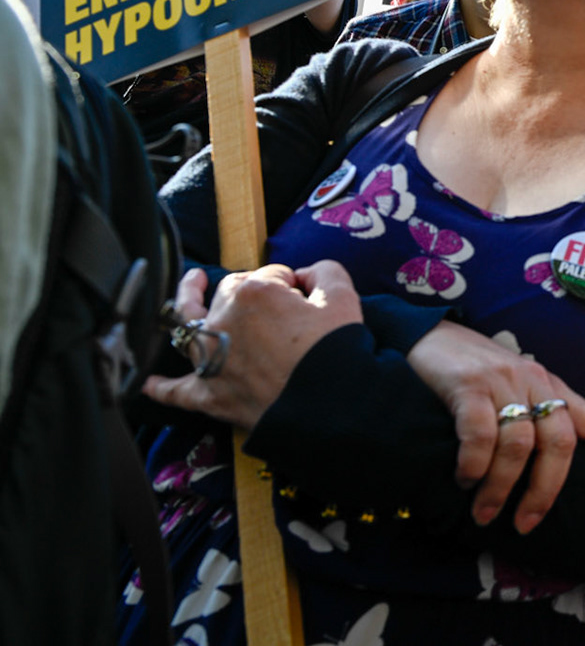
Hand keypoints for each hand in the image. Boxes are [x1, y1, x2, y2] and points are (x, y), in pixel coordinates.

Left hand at [145, 262, 362, 431]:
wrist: (328, 407)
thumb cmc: (335, 351)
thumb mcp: (342, 297)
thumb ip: (324, 271)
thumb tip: (307, 275)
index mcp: (254, 292)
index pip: (274, 275)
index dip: (294, 284)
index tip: (309, 298)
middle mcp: (222, 320)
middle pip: (231, 291)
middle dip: (252, 289)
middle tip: (276, 305)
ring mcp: (209, 357)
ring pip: (188, 323)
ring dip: (187, 302)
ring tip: (190, 287)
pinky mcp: (207, 394)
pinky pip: (176, 389)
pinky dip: (161, 386)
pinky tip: (149, 382)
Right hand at [405, 321, 584, 532]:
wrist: (427, 336)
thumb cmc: (473, 373)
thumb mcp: (514, 391)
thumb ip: (534, 420)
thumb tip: (544, 475)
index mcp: (551, 387)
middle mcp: (534, 381)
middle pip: (560, 443)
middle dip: (546, 491)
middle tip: (526, 524)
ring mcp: (502, 382)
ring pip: (519, 446)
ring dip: (502, 488)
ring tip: (484, 512)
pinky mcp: (468, 385)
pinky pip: (480, 436)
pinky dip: (474, 467)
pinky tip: (463, 480)